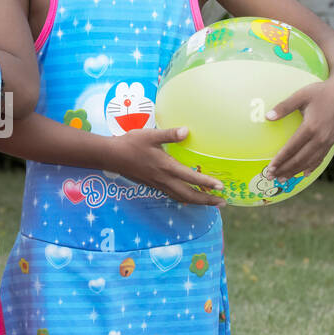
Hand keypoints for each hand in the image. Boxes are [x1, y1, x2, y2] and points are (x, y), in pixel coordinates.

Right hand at [109, 127, 226, 206]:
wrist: (111, 156)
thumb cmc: (131, 143)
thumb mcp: (151, 135)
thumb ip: (170, 134)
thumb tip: (187, 131)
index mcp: (166, 166)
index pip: (190, 177)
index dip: (206, 183)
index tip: (221, 187)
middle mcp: (164, 179)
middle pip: (188, 195)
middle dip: (206, 200)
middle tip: (222, 202)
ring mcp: (158, 184)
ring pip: (180, 197)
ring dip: (197, 202)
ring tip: (210, 203)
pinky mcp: (152, 185)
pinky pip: (172, 195)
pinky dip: (184, 198)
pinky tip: (188, 197)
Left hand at [264, 76, 333, 179]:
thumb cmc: (321, 91)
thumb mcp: (301, 95)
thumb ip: (284, 107)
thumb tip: (267, 117)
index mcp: (311, 127)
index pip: (292, 148)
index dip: (280, 159)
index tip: (269, 167)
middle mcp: (320, 137)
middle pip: (300, 159)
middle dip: (285, 169)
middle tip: (271, 177)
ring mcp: (327, 141)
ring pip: (309, 161)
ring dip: (295, 171)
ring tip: (282, 179)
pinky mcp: (332, 141)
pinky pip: (320, 158)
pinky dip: (311, 167)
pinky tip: (304, 174)